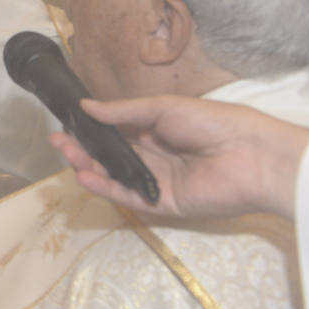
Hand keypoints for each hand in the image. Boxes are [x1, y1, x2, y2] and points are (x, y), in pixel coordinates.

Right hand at [50, 95, 308, 219]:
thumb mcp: (163, 107)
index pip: (116, 132)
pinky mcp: (162, 203)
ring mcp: (156, 181)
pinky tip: (85, 176)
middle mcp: (153, 156)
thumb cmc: (209, 122)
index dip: (91, 129)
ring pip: (115, 175)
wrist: (250, 153)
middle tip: (58, 140)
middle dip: (83, 148)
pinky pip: (130, 196)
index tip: (66, 123)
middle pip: (110, 155)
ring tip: (66, 154)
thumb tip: (85, 106)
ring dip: (88, 166)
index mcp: (155, 131)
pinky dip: (106, 188)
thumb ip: (123, 112)